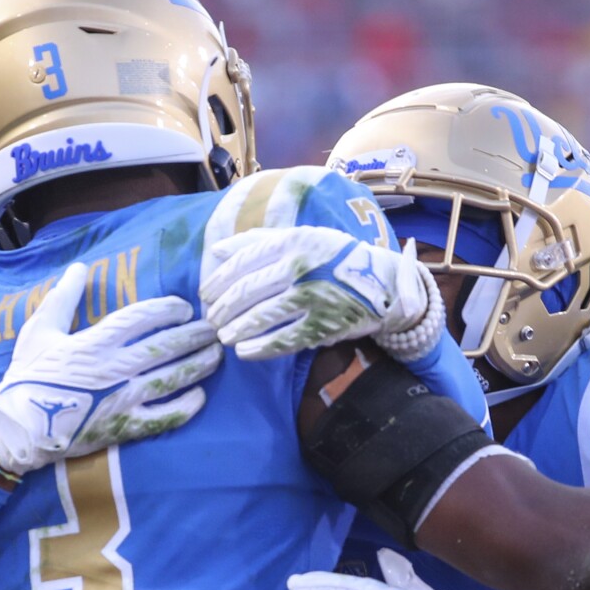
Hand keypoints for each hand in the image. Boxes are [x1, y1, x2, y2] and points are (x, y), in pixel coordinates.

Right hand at [0, 262, 220, 475]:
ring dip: (198, 365)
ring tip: (216, 355)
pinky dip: (185, 407)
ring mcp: (124, 399)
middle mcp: (116, 368)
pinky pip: (163, 417)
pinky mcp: (125, 427)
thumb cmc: (26, 377)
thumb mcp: (39, 330)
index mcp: (96, 342)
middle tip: (213, 328)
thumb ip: (62, 298)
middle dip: (194, 335)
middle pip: (166, 346)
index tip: (183, 307)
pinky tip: (199, 396)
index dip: (168, 309)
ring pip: (172, 378)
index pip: (143, 318)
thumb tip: (80, 267)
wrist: (17, 429)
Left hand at [202, 226, 438, 359]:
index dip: (219, 280)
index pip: (244, 260)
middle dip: (223, 308)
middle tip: (212, 321)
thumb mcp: (303, 238)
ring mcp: (313, 297)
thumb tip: (217, 249)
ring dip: (236, 329)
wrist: (384, 282)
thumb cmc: (335, 258)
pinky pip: (284, 340)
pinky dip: (259, 348)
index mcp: (293, 241)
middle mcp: (301, 266)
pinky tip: (244, 352)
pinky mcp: (324, 324)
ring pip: (261, 316)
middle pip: (247, 290)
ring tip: (224, 337)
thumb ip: (260, 241)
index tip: (205, 294)